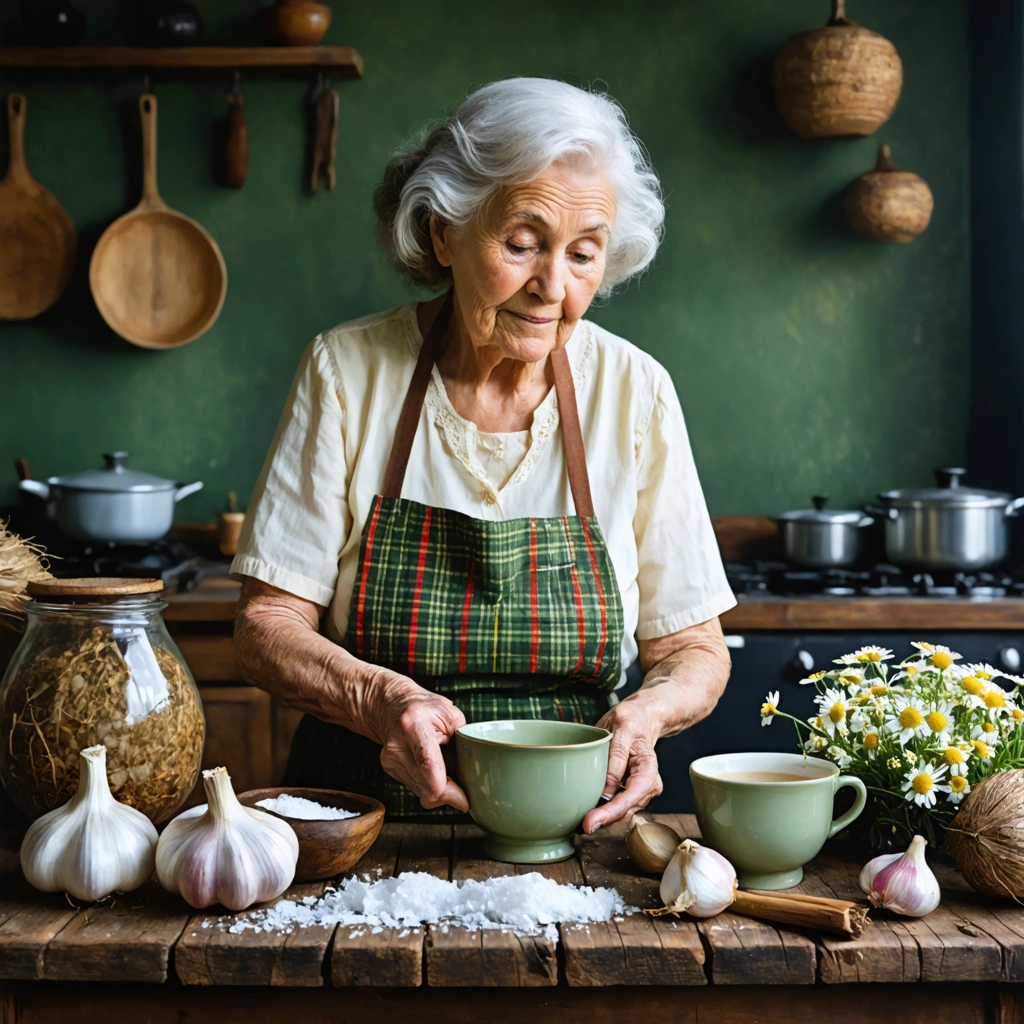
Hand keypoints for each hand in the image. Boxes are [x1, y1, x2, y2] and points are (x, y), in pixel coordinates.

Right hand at [372, 675, 468, 812]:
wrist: (391, 704)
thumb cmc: (426, 707)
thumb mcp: (450, 714)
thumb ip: (462, 741)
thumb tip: (474, 776)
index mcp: (414, 723)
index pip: (427, 762)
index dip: (445, 787)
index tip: (463, 800)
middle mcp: (397, 742)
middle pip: (426, 785)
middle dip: (449, 793)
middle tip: (463, 791)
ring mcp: (390, 757)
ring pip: (421, 791)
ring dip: (438, 788)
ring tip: (444, 769)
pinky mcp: (388, 767)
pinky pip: (415, 788)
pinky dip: (427, 783)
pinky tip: (430, 768)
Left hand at [581, 696, 663, 833]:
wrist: (640, 719)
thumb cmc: (630, 721)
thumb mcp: (621, 729)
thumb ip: (615, 758)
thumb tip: (606, 791)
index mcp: (648, 768)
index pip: (631, 796)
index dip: (611, 812)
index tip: (591, 822)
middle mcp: (649, 784)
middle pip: (626, 809)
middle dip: (604, 820)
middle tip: (581, 826)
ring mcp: (641, 791)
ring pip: (622, 812)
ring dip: (603, 818)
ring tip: (581, 822)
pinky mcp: (631, 792)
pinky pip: (618, 806)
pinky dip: (604, 811)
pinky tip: (589, 812)